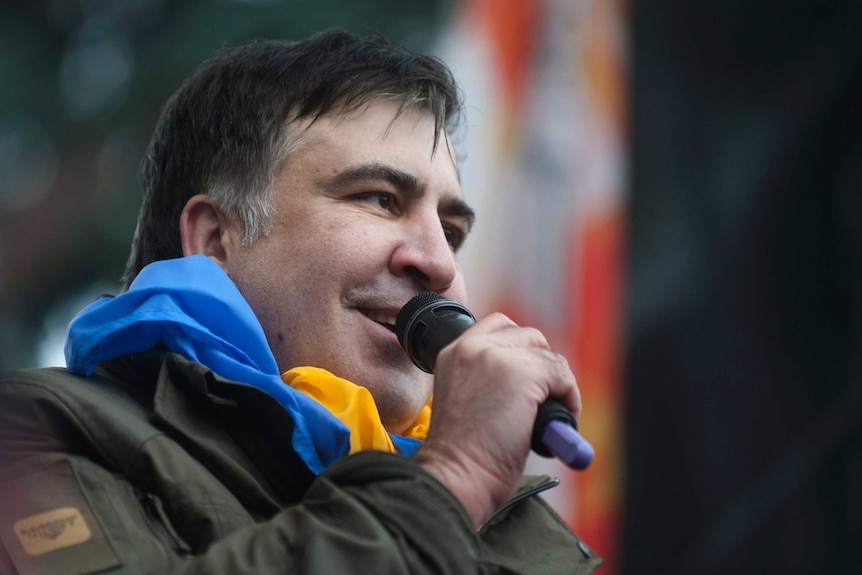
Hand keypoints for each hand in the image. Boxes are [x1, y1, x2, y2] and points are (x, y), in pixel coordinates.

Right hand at [413, 313, 580, 525]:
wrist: (457, 477)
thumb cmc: (461, 456)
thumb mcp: (464, 400)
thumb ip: (487, 379)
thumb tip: (530, 380)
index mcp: (453, 353)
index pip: (497, 327)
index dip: (520, 351)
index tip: (528, 380)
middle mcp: (472, 347)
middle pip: (528, 337)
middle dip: (542, 366)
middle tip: (541, 400)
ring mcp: (498, 357)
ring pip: (549, 357)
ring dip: (557, 386)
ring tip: (547, 418)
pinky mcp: (524, 373)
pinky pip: (563, 375)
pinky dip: (570, 399)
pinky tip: (557, 424)